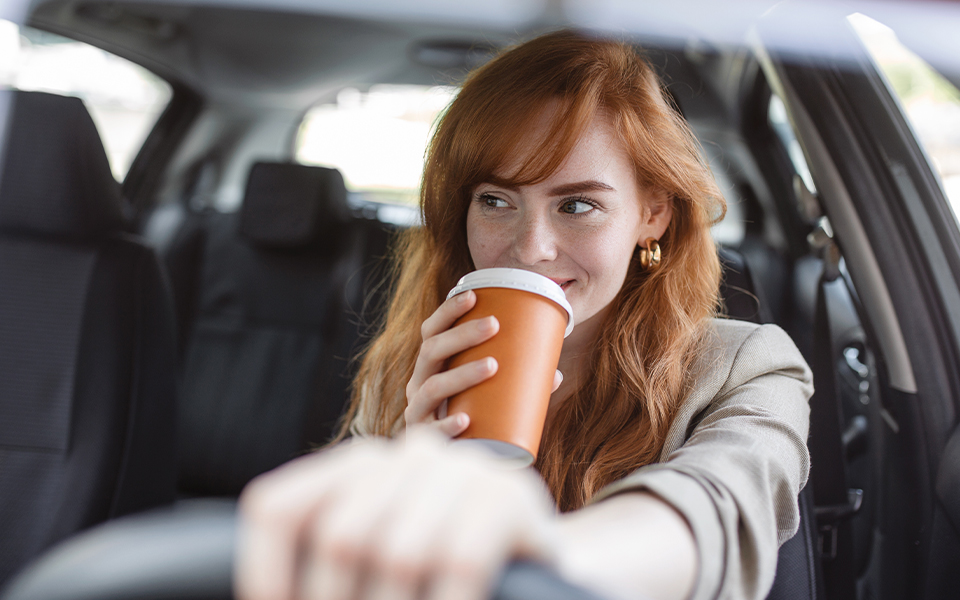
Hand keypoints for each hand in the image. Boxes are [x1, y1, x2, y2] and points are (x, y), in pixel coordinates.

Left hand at [235, 429, 557, 599]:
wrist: (537, 565)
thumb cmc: (439, 576)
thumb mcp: (377, 558)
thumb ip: (332, 564)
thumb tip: (260, 598)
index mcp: (357, 466)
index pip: (277, 506)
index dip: (263, 572)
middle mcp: (407, 454)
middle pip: (339, 535)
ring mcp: (463, 470)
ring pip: (398, 554)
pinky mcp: (509, 498)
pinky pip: (458, 563)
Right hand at [404, 290, 561, 436]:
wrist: (448, 463)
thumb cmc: (469, 419)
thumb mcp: (485, 396)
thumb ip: (514, 384)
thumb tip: (554, 373)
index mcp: (430, 368)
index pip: (431, 331)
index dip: (448, 311)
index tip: (473, 295)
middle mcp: (418, 384)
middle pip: (431, 351)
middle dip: (462, 335)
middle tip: (494, 325)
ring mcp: (417, 411)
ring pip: (433, 387)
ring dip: (462, 373)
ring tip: (493, 365)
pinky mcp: (423, 440)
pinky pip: (432, 431)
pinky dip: (447, 425)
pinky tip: (465, 420)